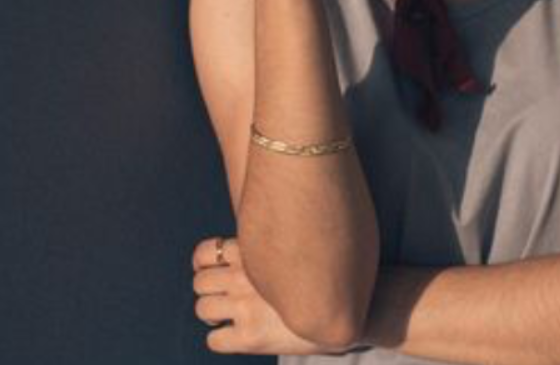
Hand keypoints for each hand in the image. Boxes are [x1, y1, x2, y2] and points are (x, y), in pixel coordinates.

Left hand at [191, 235, 364, 355]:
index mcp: (256, 251)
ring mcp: (246, 306)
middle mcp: (246, 277)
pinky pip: (214, 340)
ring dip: (212, 314)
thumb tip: (274, 219)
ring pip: (202, 308)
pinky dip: (220, 339)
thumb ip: (284, 236)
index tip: (218, 270)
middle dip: (209, 289)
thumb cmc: (341, 274)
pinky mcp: (251, 337)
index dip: (205, 262)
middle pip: (199, 281)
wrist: (360, 309)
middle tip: (225, 298)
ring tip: (230, 318)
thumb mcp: (309, 241)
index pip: (205, 252)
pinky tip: (239, 337)